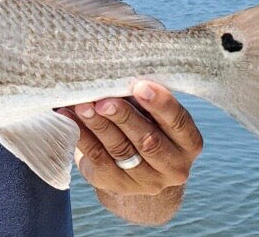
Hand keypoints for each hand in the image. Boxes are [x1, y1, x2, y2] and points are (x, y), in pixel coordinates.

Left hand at [60, 80, 202, 196]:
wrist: (137, 168)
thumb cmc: (146, 125)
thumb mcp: (153, 113)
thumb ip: (143, 98)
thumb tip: (116, 73)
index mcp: (189, 143)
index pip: (178, 122)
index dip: (160, 104)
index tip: (139, 86)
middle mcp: (174, 167)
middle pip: (148, 140)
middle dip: (124, 117)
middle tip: (103, 100)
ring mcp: (146, 181)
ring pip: (121, 149)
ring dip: (99, 125)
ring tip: (82, 106)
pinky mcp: (118, 184)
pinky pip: (98, 158)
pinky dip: (83, 135)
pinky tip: (70, 117)